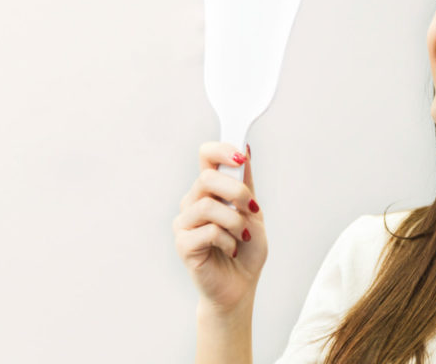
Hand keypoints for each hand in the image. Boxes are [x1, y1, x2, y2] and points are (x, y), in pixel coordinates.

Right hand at [173, 142, 267, 311]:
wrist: (240, 286)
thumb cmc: (245, 250)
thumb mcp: (252, 213)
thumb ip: (245, 185)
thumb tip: (245, 150)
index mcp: (209, 191)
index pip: (205, 156)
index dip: (221, 150)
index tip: (240, 157)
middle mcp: (192, 202)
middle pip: (207, 178)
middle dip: (236, 192)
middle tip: (251, 209)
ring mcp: (184, 223)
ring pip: (208, 205)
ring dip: (234, 222)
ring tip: (242, 237)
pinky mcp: (183, 244)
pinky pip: (208, 231)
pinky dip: (228, 241)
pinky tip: (231, 250)